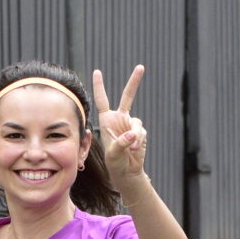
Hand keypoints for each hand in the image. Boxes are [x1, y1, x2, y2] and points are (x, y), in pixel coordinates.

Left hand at [91, 65, 147, 189]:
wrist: (127, 171)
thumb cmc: (114, 162)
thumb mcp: (113, 153)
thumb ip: (122, 142)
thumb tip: (132, 134)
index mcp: (106, 120)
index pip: (102, 100)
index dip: (99, 86)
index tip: (97, 71)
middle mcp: (119, 118)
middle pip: (128, 96)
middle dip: (134, 81)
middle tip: (141, 67)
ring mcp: (130, 124)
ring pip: (137, 122)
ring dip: (135, 136)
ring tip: (131, 148)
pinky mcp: (140, 131)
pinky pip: (142, 131)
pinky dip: (139, 140)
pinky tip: (135, 149)